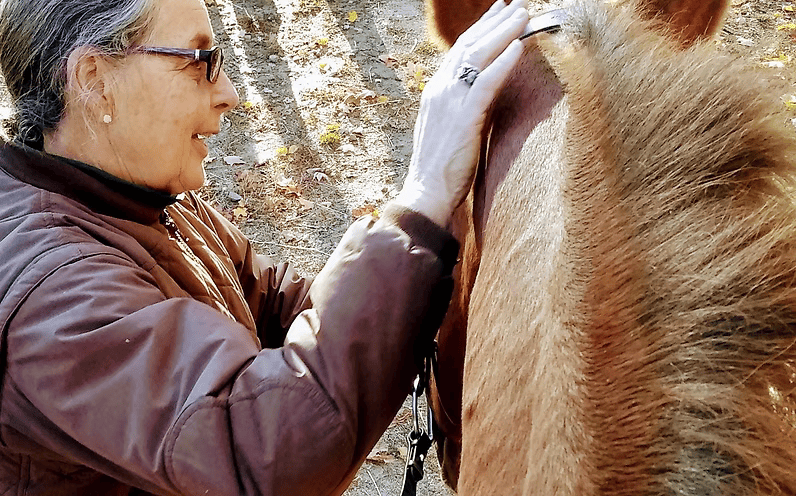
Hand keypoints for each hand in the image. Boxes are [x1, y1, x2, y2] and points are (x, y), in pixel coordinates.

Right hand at [394, 0, 528, 226]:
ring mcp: (450, 102)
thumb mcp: (448, 131)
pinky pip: (486, 83)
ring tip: (523, 16)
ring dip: (503, 33)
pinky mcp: (464, 118)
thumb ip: (461, 109)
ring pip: (478, 56)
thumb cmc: (439, 170)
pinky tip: (519, 47)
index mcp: (435, 92)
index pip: (459, 51)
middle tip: (516, 5)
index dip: (480, 29)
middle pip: (469, 46)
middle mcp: (439, 90)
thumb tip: (482, 98)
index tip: (498, 13)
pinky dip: (503, 63)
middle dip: (495, 22)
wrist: (426, 194)